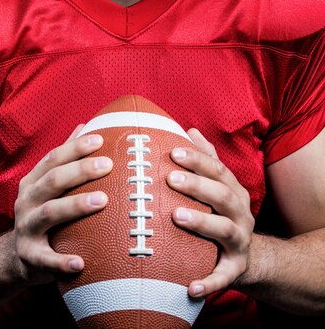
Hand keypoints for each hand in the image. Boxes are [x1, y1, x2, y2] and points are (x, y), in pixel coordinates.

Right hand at [13, 130, 112, 283]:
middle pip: (53, 181)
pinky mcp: (30, 257)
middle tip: (107, 165)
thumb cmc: (43, 212)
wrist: (16, 257)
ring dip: (76, 206)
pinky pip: (45, 260)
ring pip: (49, 213)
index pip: (53, 158)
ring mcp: (26, 228)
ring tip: (103, 201)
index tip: (100, 140)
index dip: (75, 148)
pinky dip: (61, 262)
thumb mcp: (47, 184)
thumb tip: (85, 126)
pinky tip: (81, 263)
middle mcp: (27, 202)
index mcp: (33, 182)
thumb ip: (65, 158)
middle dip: (80, 171)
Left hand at [167, 128, 254, 296]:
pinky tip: (190, 287)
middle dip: (197, 186)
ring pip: (225, 231)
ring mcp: (240, 241)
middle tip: (169, 178)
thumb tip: (189, 129)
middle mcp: (241, 213)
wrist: (247, 256)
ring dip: (201, 223)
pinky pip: (224, 277)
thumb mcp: (218, 185)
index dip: (197, 159)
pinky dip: (209, 282)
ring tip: (176, 216)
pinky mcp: (235, 269)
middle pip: (223, 196)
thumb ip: (206, 158)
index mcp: (233, 191)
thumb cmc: (221, 213)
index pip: (218, 170)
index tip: (174, 151)